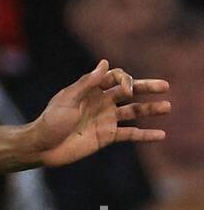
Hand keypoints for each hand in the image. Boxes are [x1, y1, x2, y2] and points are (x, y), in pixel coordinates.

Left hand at [33, 60, 169, 167]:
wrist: (42, 147)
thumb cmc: (50, 121)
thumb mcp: (67, 99)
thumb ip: (87, 83)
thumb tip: (105, 63)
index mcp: (92, 89)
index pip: (116, 77)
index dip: (125, 80)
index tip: (128, 89)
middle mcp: (102, 102)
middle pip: (130, 91)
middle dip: (147, 87)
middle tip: (165, 86)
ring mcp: (106, 119)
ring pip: (133, 111)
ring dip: (150, 109)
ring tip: (168, 107)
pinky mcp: (107, 137)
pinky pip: (130, 134)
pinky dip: (145, 134)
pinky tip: (161, 134)